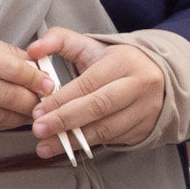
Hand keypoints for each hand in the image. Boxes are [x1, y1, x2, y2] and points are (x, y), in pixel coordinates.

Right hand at [0, 29, 51, 136]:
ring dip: (21, 116)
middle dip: (32, 101)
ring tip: (34, 111)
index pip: (11, 69)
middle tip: (46, 101)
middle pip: (7, 96)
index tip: (50, 84)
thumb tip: (38, 68)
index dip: (35, 79)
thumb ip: (6, 53)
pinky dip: (3, 124)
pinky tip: (11, 118)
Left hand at [29, 29, 166, 153]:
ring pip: (105, 129)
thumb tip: (33, 49)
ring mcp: (145, 109)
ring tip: (45, 146)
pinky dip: (87, 144)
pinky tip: (67, 147)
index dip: (61, 99)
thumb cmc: (113, 64)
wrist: (156, 77)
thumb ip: (59, 41)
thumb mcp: (90, 47)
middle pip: (98, 107)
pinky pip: (112, 140)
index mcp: (124, 61)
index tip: (37, 110)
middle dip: (64, 121)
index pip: (88, 83)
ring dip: (72, 140)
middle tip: (38, 129)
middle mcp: (139, 85)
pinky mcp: (145, 129)